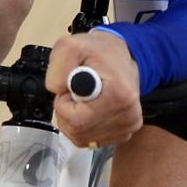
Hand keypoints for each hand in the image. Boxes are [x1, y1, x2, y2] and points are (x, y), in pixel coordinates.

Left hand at [46, 29, 141, 147]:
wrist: (119, 57)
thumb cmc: (96, 51)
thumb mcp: (70, 46)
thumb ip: (58, 67)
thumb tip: (58, 91)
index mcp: (119, 95)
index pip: (77, 119)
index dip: (65, 104)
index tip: (71, 87)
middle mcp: (129, 115)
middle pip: (78, 131)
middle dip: (67, 112)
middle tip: (75, 93)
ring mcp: (128, 127)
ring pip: (82, 137)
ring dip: (73, 120)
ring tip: (83, 99)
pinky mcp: (125, 134)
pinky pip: (91, 140)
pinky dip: (83, 127)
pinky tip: (91, 109)